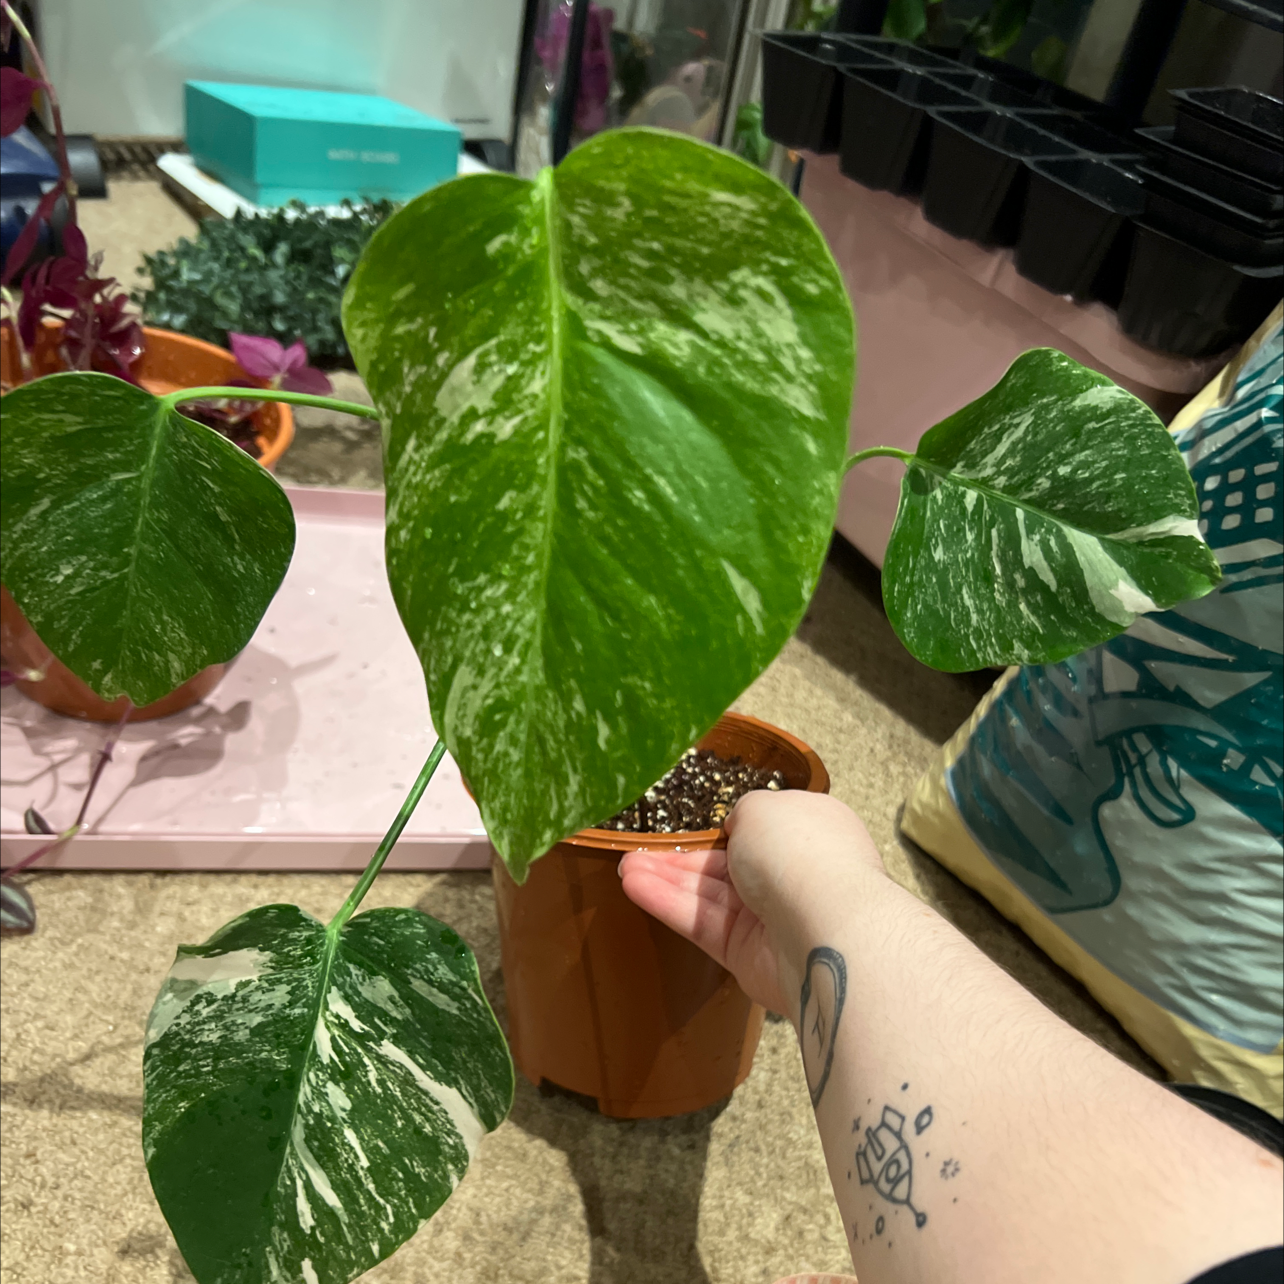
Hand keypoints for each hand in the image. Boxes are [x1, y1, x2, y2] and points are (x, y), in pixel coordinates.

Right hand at [619, 791, 883, 1018]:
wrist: (825, 926)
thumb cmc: (798, 851)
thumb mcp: (761, 807)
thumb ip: (742, 814)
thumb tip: (736, 831)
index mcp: (811, 830)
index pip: (763, 827)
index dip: (727, 826)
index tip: (692, 825)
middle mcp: (794, 873)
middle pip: (728, 864)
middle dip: (682, 857)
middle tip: (638, 852)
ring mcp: (772, 917)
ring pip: (709, 895)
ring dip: (666, 878)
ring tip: (625, 868)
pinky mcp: (749, 956)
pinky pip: (704, 924)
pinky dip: (671, 904)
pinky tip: (635, 886)